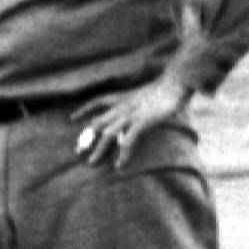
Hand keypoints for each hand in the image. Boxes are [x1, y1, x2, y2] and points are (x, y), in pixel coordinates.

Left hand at [74, 77, 193, 168]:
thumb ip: (137, 106)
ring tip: (92, 162)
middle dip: (86, 138)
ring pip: (108, 134)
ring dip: (99, 149)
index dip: (84, 109)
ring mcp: (131, 114)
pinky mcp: (142, 121)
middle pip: (98, 123)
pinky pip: (128, 140)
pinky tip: (119, 165)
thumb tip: (134, 118)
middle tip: (77, 151)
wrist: (175, 83)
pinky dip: (123, 153)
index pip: (98, 102)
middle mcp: (122, 106)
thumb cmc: (165, 90)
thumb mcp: (146, 97)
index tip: (73, 118)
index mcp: (122, 98)